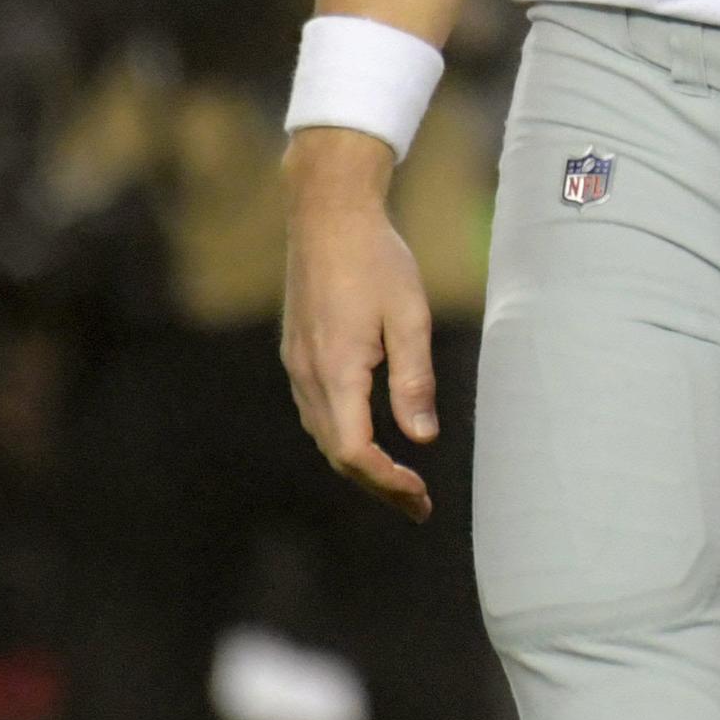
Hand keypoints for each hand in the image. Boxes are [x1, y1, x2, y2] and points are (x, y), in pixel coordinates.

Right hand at [280, 127, 438, 518]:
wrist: (328, 214)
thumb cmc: (376, 259)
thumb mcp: (409, 315)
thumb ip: (414, 379)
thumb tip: (423, 439)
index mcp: (337, 370)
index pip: (355, 452)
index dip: (387, 482)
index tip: (420, 497)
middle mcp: (308, 375)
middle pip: (337, 453)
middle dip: (378, 485)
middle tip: (418, 505)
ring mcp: (297, 364)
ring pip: (324, 435)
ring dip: (359, 464)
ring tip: (399, 481)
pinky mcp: (298, 352)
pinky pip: (317, 411)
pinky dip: (343, 436)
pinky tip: (369, 435)